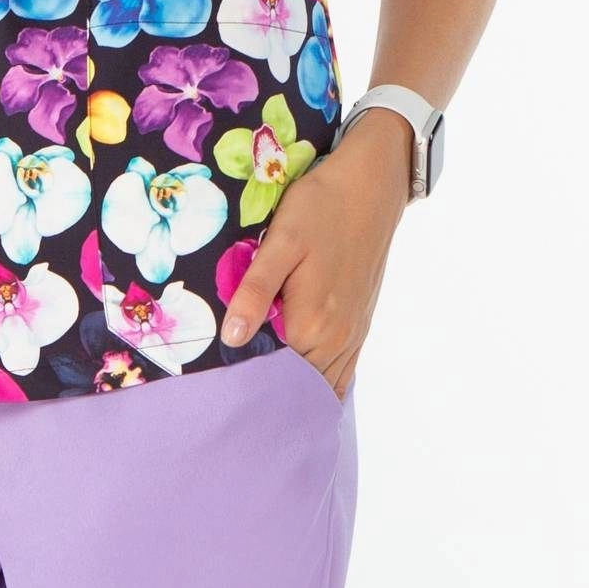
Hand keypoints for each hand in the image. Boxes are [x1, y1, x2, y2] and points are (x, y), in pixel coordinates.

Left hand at [218, 107, 409, 400]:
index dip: (245, 385)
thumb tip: (232, 339)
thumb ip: (255, 291)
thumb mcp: (280, 243)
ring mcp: (352, 334)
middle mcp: (335, 339)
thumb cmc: (319, 208)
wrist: (370, 187)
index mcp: (311, 323)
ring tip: (258, 399)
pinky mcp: (360, 325)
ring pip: (322, 384)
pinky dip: (321, 384)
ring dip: (295, 394)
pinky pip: (342, 371)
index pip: (273, 377)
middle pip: (298, 387)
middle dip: (267, 395)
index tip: (217, 389)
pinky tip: (301, 387)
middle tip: (230, 398)